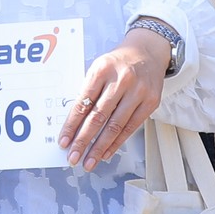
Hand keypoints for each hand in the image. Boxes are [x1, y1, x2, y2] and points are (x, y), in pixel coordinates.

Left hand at [59, 32, 166, 168]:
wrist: (147, 52)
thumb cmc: (117, 63)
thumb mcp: (98, 68)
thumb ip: (88, 91)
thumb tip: (73, 124)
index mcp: (102, 69)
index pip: (83, 102)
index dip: (72, 124)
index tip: (64, 141)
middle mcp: (121, 80)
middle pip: (99, 116)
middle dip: (83, 140)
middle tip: (73, 156)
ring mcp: (138, 92)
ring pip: (115, 125)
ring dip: (100, 147)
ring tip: (89, 161)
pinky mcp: (150, 102)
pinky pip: (131, 127)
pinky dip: (117, 143)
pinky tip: (106, 153)